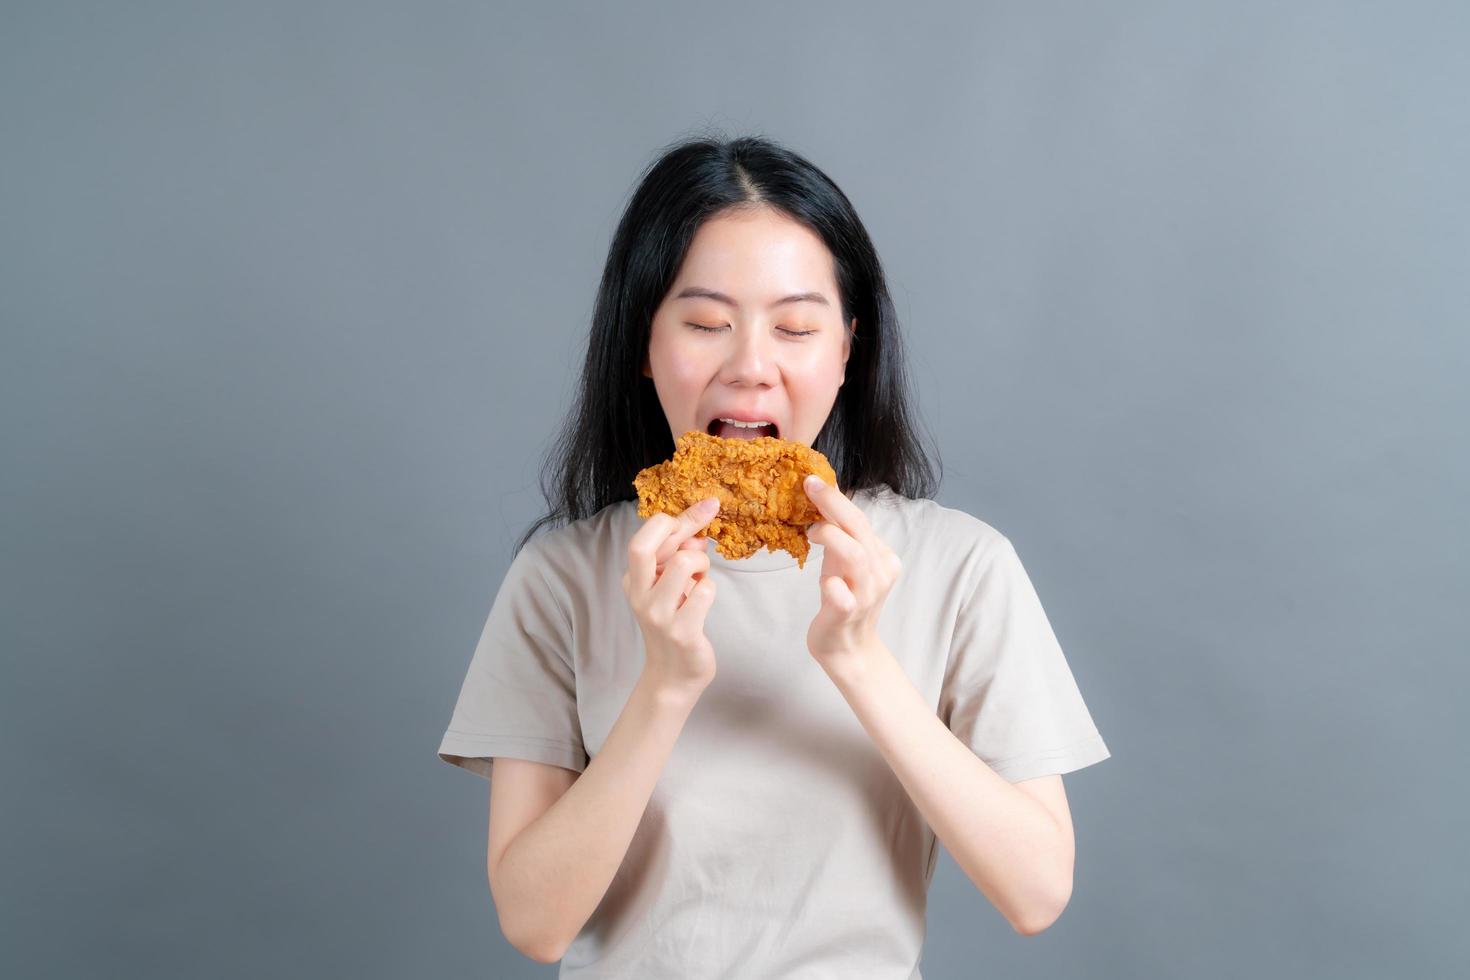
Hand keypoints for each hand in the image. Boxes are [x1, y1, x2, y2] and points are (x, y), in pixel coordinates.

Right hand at [622, 496, 721, 697]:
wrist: (674, 674)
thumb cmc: (675, 621)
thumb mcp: (671, 584)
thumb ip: (681, 553)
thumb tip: (699, 527)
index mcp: (633, 579)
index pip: (645, 536)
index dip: (677, 519)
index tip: (702, 513)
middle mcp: (639, 595)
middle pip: (643, 546)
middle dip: (682, 530)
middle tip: (701, 541)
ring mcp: (658, 614)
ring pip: (685, 562)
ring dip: (702, 564)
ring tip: (699, 580)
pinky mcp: (682, 630)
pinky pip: (705, 591)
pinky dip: (710, 589)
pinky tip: (703, 602)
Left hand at [802, 475, 901, 670]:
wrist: (848, 648)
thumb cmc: (844, 598)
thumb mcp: (846, 562)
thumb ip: (841, 534)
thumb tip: (823, 495)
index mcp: (881, 556)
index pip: (860, 519)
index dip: (836, 498)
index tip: (812, 480)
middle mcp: (879, 572)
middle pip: (860, 529)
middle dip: (833, 504)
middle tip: (809, 486)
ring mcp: (866, 594)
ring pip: (856, 556)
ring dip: (831, 537)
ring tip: (811, 532)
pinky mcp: (848, 614)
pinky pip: (843, 596)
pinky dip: (833, 585)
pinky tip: (826, 582)